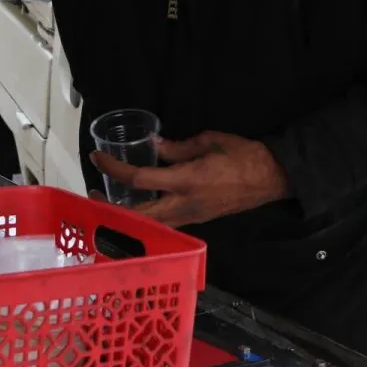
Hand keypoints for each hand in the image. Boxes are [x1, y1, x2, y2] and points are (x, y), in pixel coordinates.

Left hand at [91, 131, 290, 227]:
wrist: (274, 178)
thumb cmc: (244, 155)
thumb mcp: (209, 142)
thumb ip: (178, 147)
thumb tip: (153, 146)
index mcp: (186, 181)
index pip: (139, 179)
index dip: (113, 169)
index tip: (96, 158)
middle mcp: (185, 204)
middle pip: (138, 215)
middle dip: (111, 208)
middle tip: (92, 195)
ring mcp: (192, 216)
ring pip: (151, 224)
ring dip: (127, 216)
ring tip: (110, 202)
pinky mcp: (198, 220)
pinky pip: (166, 223)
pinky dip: (146, 217)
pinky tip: (138, 206)